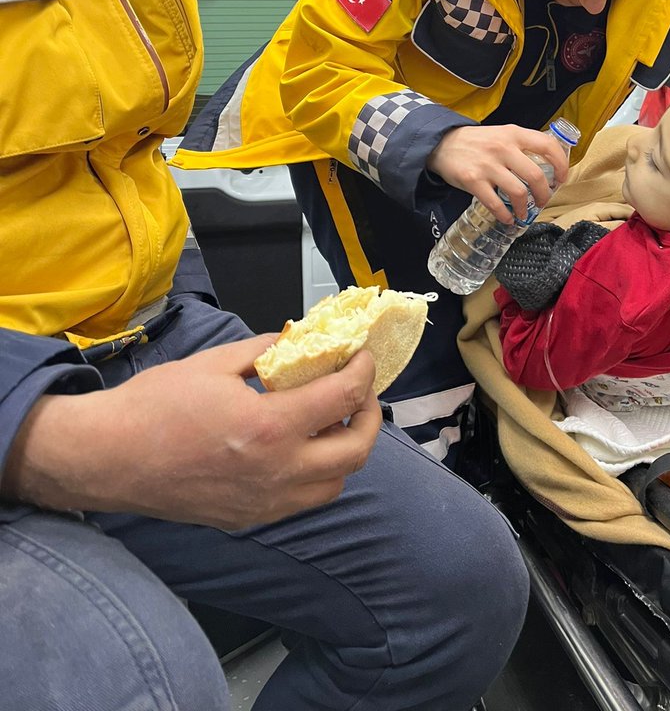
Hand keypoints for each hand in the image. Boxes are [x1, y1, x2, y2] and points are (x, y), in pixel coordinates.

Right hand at [1, 338, 381, 528]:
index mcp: (270, 426)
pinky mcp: (247, 519)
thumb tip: (296, 341)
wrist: (107, 457)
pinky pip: (301, 501)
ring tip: (332, 422)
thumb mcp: (215, 362)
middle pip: (355, 453)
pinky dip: (315, 475)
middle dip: (370, 417)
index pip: (343, 398)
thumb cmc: (155, 405)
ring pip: (334, 485)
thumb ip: (265, 351)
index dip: (363, 372)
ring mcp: (263, 503)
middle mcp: (276, 472)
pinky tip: (299, 449)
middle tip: (361, 393)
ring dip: (345, 452)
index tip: (363, 357)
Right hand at [427, 124, 568, 222]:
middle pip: (536, 175)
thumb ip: (522, 146)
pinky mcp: (473, 180)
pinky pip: (495, 204)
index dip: (561, 165)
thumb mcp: (502, 134)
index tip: (561, 179)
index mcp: (514, 134)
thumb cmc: (476, 142)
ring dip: (525, 209)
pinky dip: (505, 215)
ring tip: (524, 214)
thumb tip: (547, 166)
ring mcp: (487, 165)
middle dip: (544, 194)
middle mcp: (503, 148)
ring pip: (518, 192)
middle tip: (543, 201)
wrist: (441, 143)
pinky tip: (507, 218)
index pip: (548, 146)